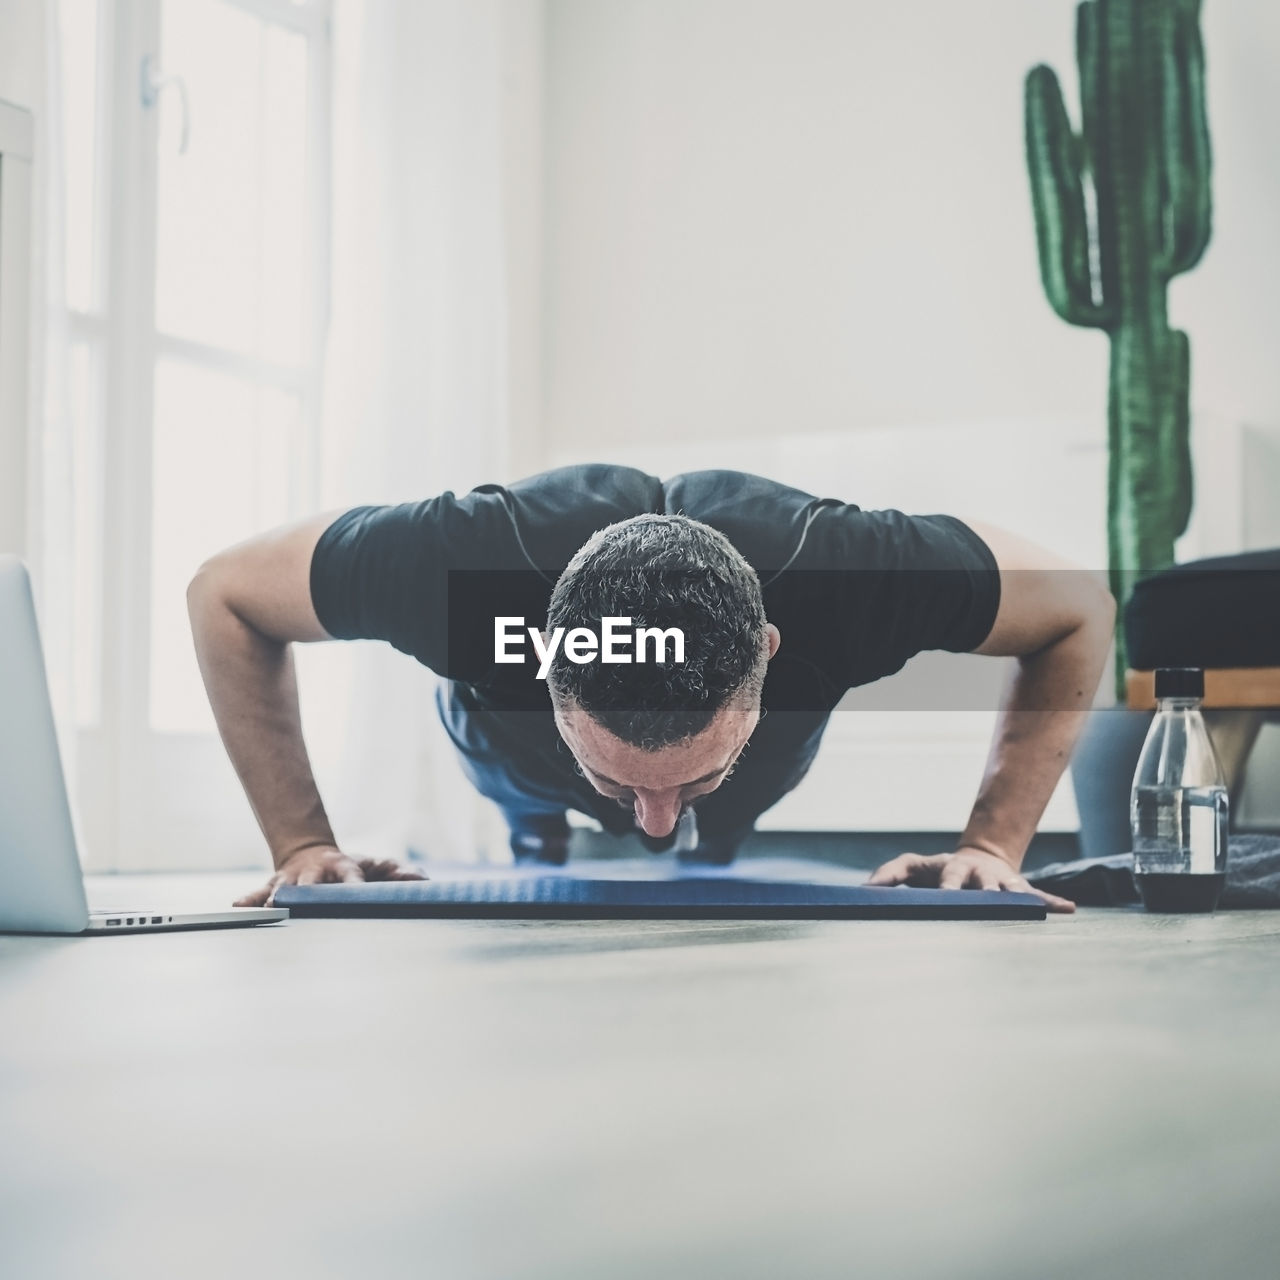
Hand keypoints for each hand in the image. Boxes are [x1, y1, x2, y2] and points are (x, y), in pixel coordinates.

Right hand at [234, 845, 427, 907]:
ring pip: (283, 887)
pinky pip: (257, 893)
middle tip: (305, 900)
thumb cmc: (349, 868)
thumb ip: (398, 874)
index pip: (349, 875)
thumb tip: (422, 880)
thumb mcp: (375, 866)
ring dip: (278, 896)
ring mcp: (292, 879)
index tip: (356, 891)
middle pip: (311, 882)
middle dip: (308, 891)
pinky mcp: (273, 886)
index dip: (353, 883)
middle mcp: (315, 873)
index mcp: (341, 868)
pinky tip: (238, 906)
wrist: (309, 853)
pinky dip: (249, 900)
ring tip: (272, 904)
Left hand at [866, 847, 1075, 913]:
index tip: (946, 897)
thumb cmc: (937, 870)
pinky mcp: (1022, 891)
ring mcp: (1002, 883)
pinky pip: (1041, 897)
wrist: (979, 858)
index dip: (948, 889)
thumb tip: (864, 890)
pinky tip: (1069, 910)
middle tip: (989, 904)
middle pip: (984, 885)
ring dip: (1020, 900)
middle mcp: (980, 876)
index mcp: (953, 870)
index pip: (949, 880)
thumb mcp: (912, 866)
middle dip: (986, 895)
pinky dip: (1053, 903)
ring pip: (1014, 891)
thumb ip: (888, 875)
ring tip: (1030, 908)